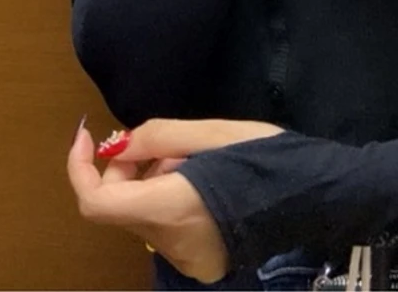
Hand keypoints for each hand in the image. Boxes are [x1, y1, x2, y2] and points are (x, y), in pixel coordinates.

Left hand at [67, 118, 282, 282]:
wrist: (317, 197)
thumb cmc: (267, 156)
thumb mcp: (212, 131)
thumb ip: (156, 137)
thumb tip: (115, 148)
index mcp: (173, 208)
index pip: (97, 203)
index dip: (80, 168)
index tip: (88, 136)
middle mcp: (173, 243)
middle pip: (121, 207)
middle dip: (129, 169)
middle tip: (166, 144)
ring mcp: (187, 261)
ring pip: (144, 217)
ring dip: (153, 183)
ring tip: (196, 161)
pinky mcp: (201, 265)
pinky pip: (166, 231)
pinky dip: (171, 203)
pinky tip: (206, 184)